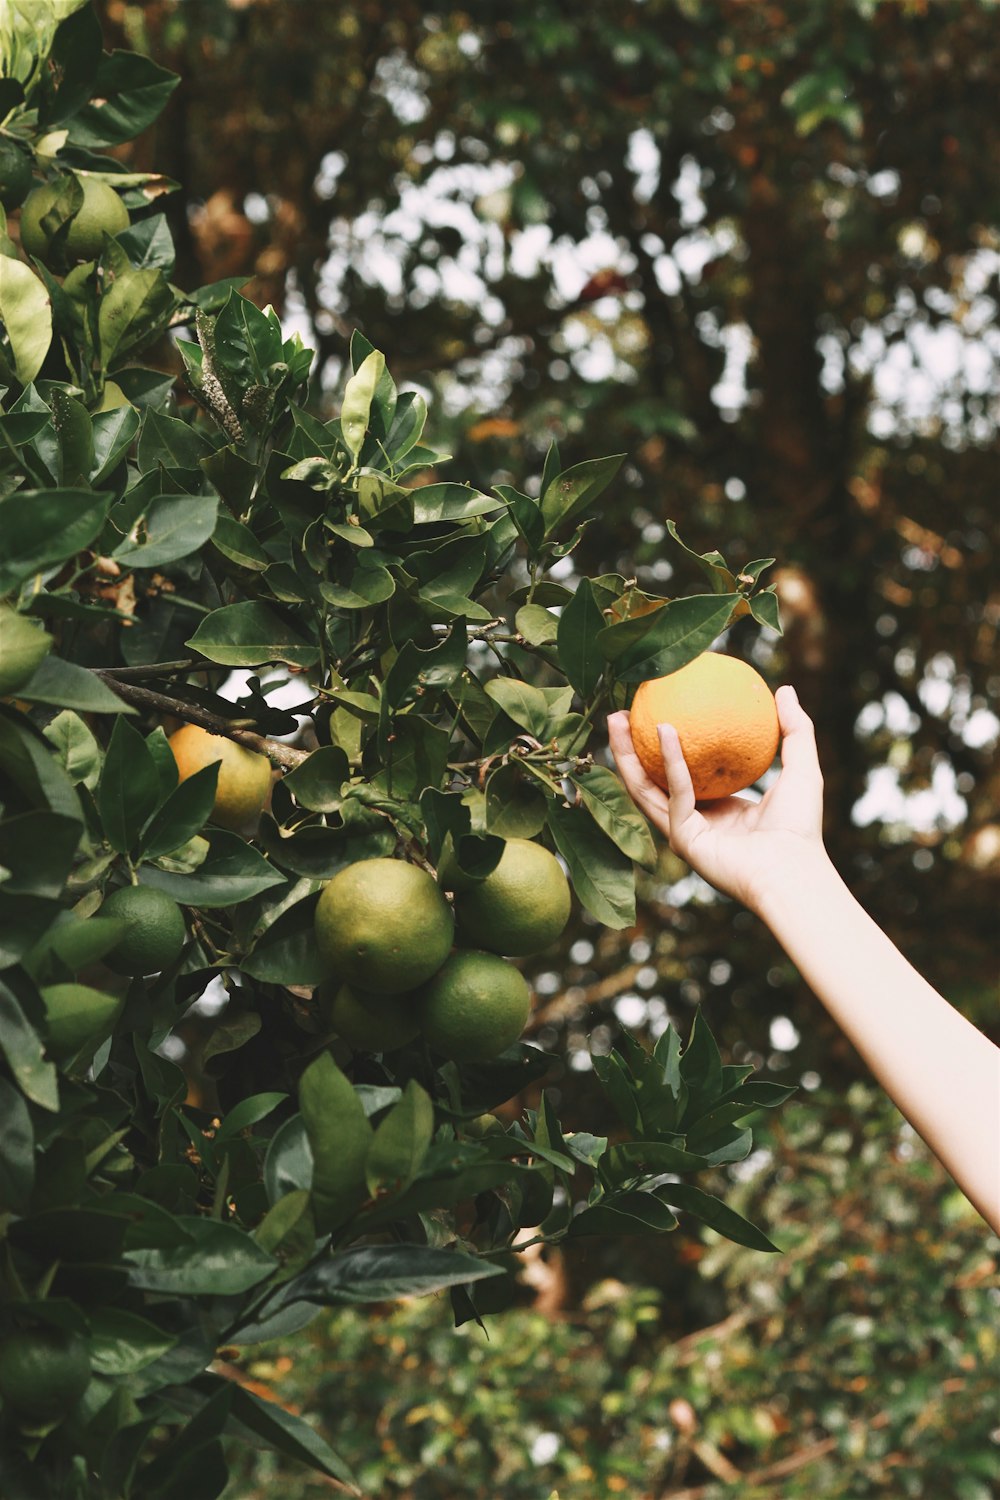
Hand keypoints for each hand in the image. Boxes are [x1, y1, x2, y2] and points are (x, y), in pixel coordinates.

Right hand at [608, 684, 827, 912]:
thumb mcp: (801, 767)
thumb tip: (785, 689)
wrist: (794, 870)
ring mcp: (684, 832)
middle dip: (629, 747)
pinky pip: (675, 792)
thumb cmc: (801, 827)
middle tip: (621, 712)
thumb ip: (795, 729)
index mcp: (716, 810)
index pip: (680, 775)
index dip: (663, 746)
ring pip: (645, 788)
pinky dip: (670, 761)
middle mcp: (694, 821)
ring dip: (627, 753)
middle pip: (650, 780)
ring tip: (617, 718)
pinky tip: (665, 730)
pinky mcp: (683, 839)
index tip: (655, 711)